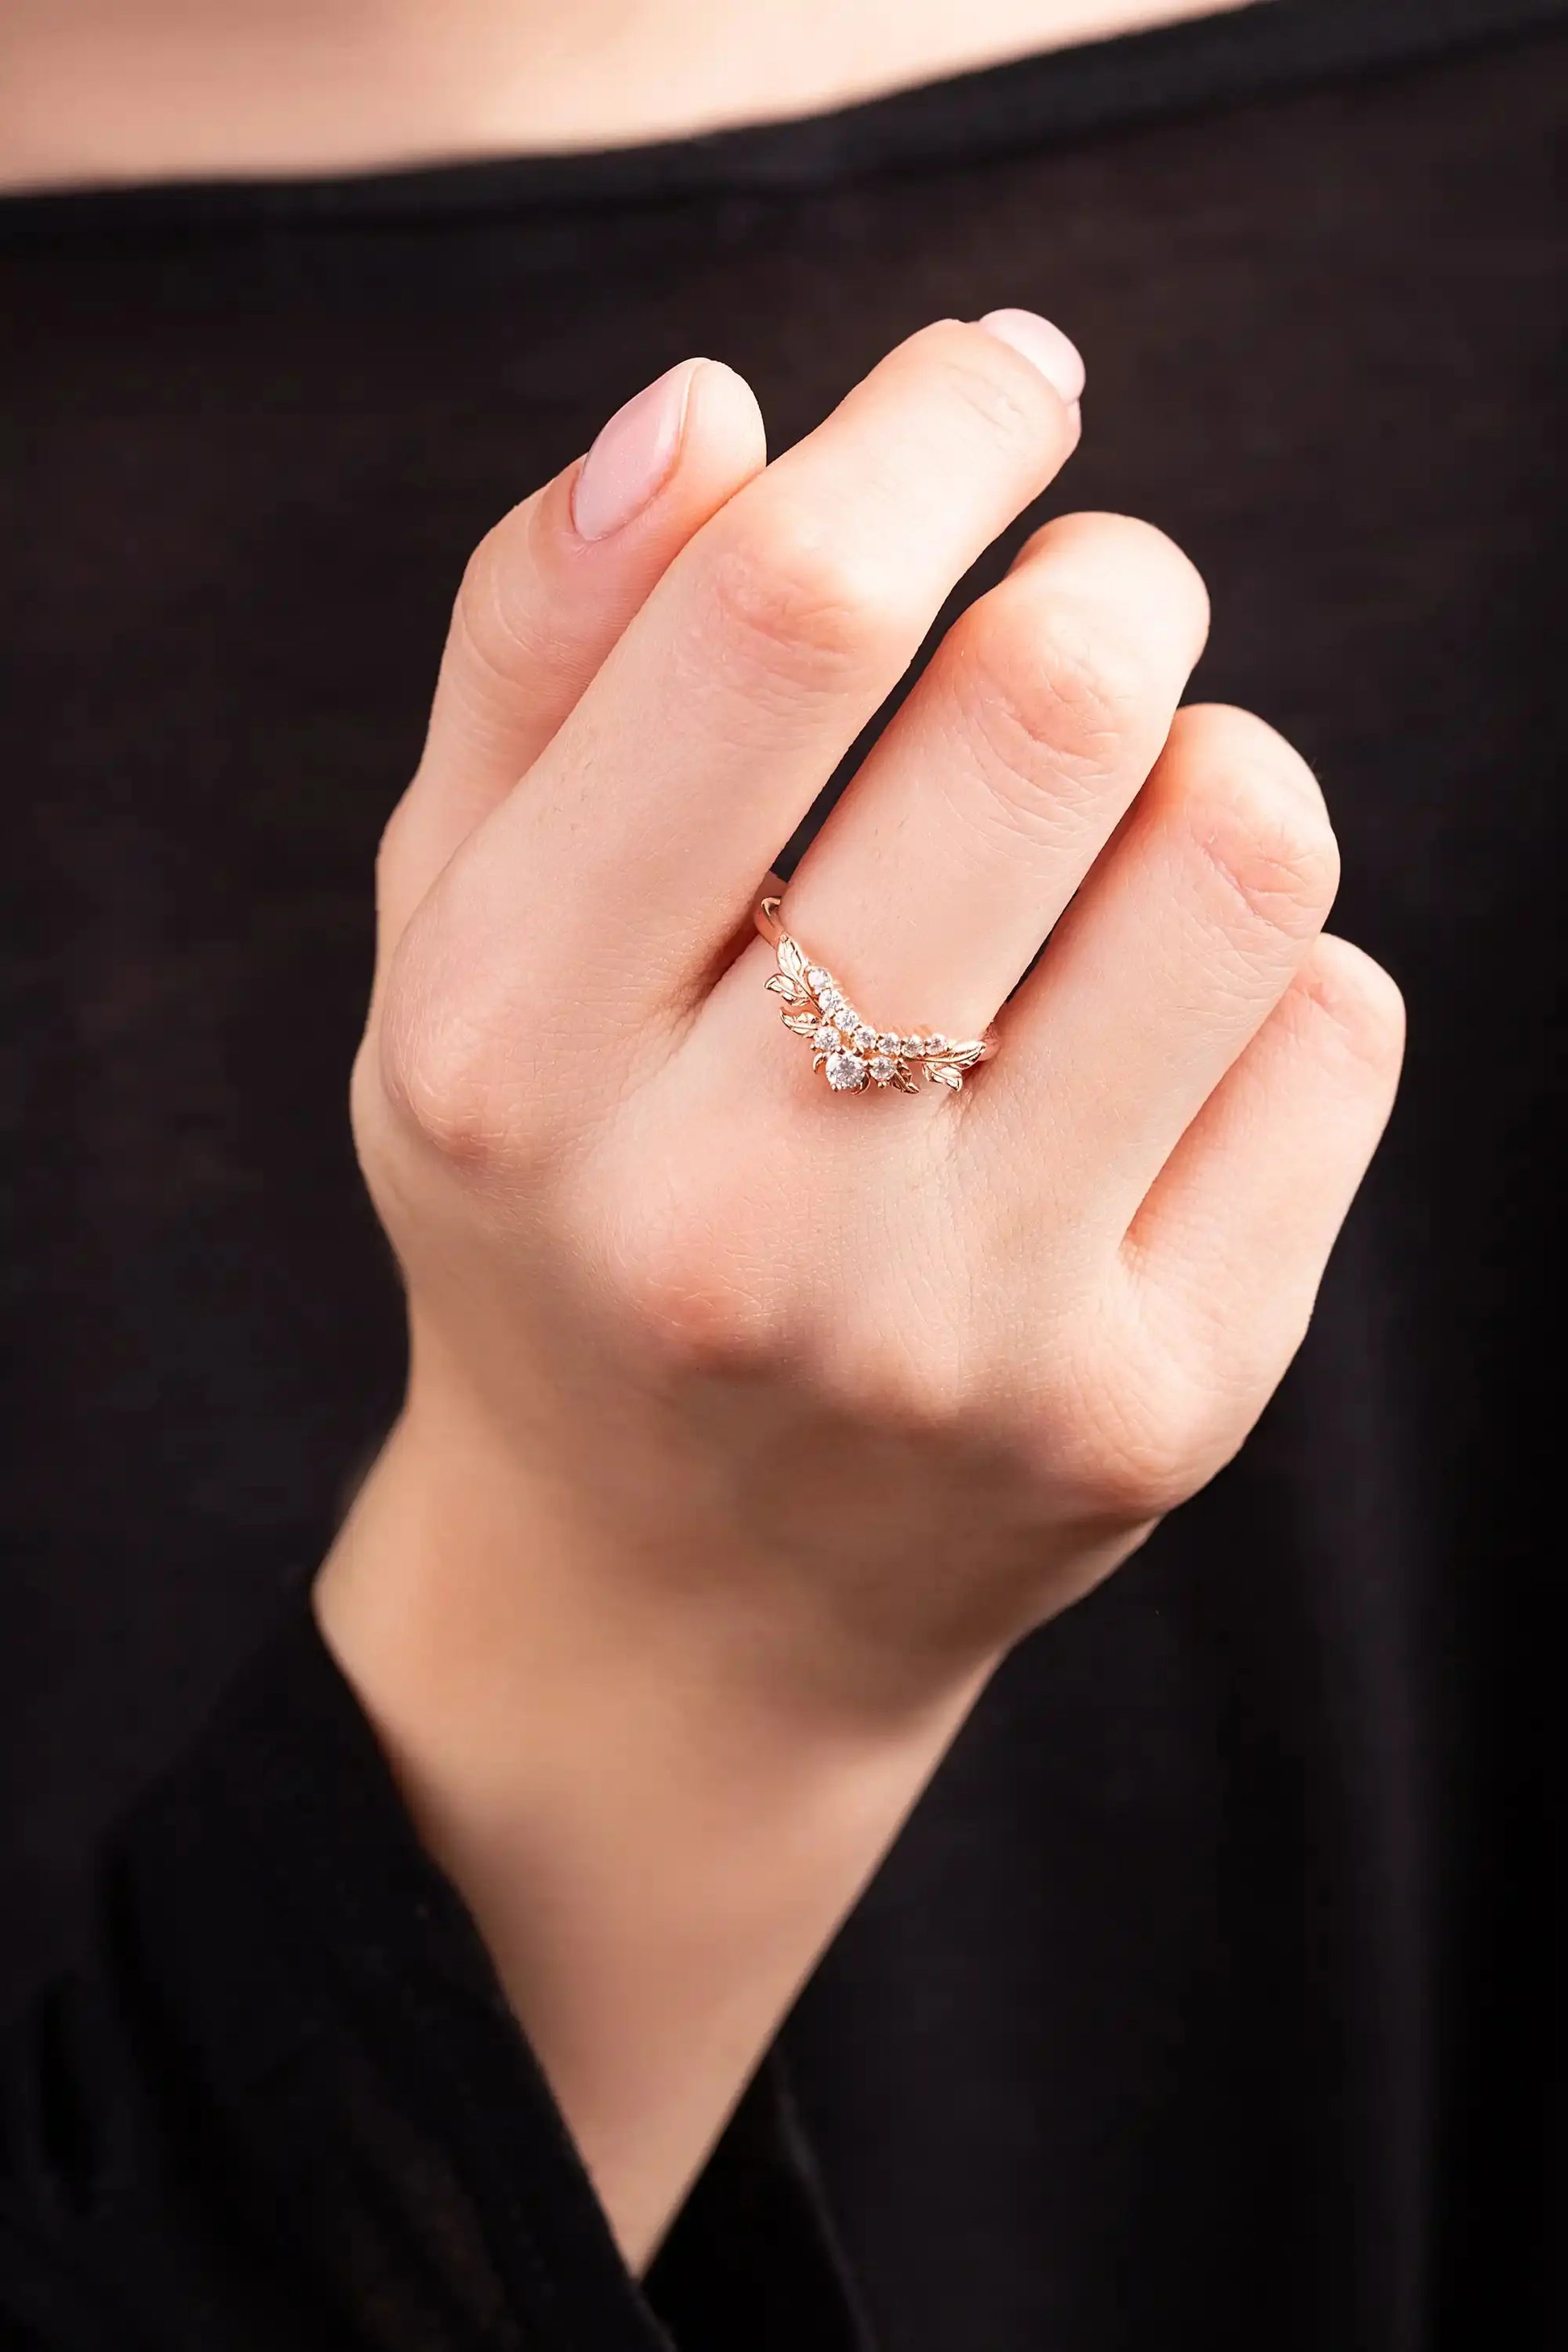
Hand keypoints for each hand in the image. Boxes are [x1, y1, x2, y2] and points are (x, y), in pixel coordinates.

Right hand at [318, 315, 1401, 2256]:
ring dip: (1211, 763)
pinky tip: (1148, 1043)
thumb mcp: (463, 941)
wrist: (675, 1591)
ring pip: (1241, 852)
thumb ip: (541, 655)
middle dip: (1105, 583)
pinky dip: (1270, 969)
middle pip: (1050, 705)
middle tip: (1073, 621)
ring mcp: (963, 1337)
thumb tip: (715, 411)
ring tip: (1112, 837)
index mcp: (515, 1055)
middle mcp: (734, 1215)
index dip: (932, 429)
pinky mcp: (1156, 1410)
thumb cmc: (569, 1202)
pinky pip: (1338, 1028)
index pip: (778, 620)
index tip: (1001, 389)